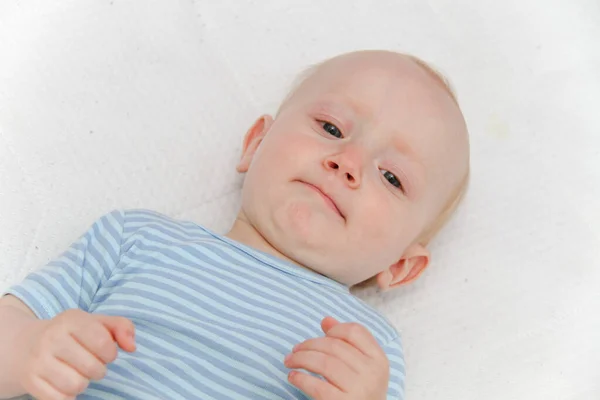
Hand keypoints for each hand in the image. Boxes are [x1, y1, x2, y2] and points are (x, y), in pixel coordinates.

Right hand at [18, 308, 135, 399]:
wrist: (25, 344)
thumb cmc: (73, 334)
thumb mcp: (97, 322)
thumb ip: (122, 327)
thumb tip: (132, 347)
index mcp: (71, 319)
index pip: (102, 342)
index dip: (110, 353)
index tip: (106, 353)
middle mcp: (51, 337)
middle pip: (93, 367)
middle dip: (99, 369)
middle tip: (91, 363)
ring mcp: (38, 360)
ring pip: (76, 385)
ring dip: (83, 383)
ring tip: (78, 373)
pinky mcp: (30, 380)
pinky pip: (60, 399)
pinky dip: (68, 395)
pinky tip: (64, 383)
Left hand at [285, 316, 388, 399]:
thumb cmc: (361, 393)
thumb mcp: (362, 367)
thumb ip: (347, 342)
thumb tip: (326, 320)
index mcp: (379, 360)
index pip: (355, 331)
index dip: (334, 329)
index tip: (320, 336)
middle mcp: (371, 373)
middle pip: (334, 345)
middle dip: (309, 344)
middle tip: (295, 350)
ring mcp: (359, 390)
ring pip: (323, 363)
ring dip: (300, 359)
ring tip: (290, 361)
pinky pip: (316, 386)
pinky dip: (300, 378)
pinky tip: (293, 376)